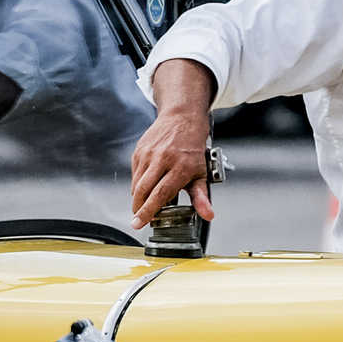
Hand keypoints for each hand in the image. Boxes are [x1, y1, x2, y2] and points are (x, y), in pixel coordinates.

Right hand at [129, 104, 214, 227]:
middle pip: (143, 191)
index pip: (159, 194)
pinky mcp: (139, 150)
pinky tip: (144, 188)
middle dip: (138, 209)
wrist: (182, 118)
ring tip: (142, 206)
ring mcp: (149, 154)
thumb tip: (207, 215)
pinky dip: (137, 184)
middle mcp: (162, 159)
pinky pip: (135, 173)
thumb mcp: (202, 172)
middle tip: (138, 220)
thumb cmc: (193, 146)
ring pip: (136, 183)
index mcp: (180, 167)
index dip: (148, 211)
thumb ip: (201, 196)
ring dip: (137, 198)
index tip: (140, 223)